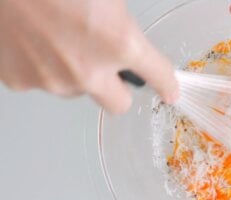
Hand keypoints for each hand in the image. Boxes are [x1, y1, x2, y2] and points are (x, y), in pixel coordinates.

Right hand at [0, 0, 177, 112]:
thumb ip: (120, 24)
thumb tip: (124, 38)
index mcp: (119, 42)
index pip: (159, 75)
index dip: (166, 84)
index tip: (169, 90)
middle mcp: (88, 71)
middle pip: (119, 104)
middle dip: (117, 88)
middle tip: (106, 65)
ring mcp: (53, 80)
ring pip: (78, 91)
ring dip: (77, 73)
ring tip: (58, 38)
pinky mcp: (20, 82)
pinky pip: (43, 82)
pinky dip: (43, 68)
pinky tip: (34, 41)